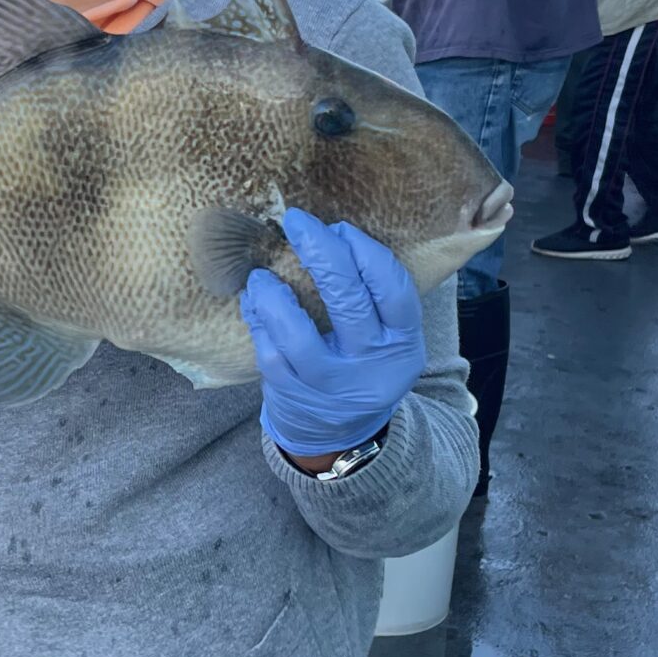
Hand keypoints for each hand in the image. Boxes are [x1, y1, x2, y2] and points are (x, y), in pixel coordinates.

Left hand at [240, 210, 425, 466]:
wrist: (339, 435)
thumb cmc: (361, 366)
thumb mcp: (386, 339)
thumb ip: (373, 298)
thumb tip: (334, 235)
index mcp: (402, 344)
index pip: (394, 291)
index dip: (367, 253)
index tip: (342, 229)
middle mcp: (371, 366)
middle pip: (349, 303)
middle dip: (322, 254)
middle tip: (297, 222)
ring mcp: (331, 386)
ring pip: (299, 335)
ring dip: (276, 296)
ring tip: (261, 275)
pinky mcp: (295, 396)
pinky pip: (270, 354)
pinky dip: (258, 322)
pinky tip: (254, 303)